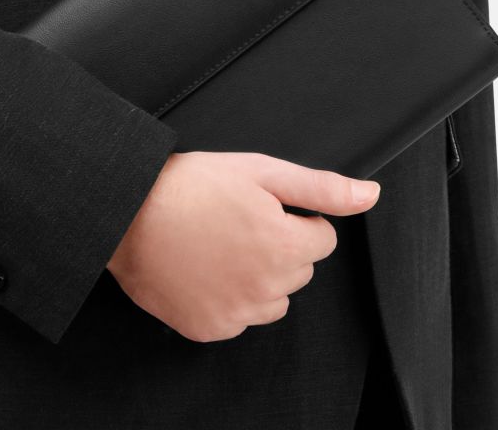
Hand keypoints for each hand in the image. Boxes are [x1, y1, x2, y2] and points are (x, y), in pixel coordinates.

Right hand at [106, 151, 380, 342]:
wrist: (127, 213)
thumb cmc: (190, 185)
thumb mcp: (261, 171)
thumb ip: (321, 187)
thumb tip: (370, 195)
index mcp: (285, 245)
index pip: (322, 237)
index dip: (296, 216)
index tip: (264, 206)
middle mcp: (267, 288)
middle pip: (300, 268)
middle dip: (281, 244)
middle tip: (239, 219)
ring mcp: (237, 313)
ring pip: (275, 298)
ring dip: (261, 275)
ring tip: (222, 244)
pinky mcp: (210, 328)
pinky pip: (241, 317)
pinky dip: (231, 297)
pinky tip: (206, 268)